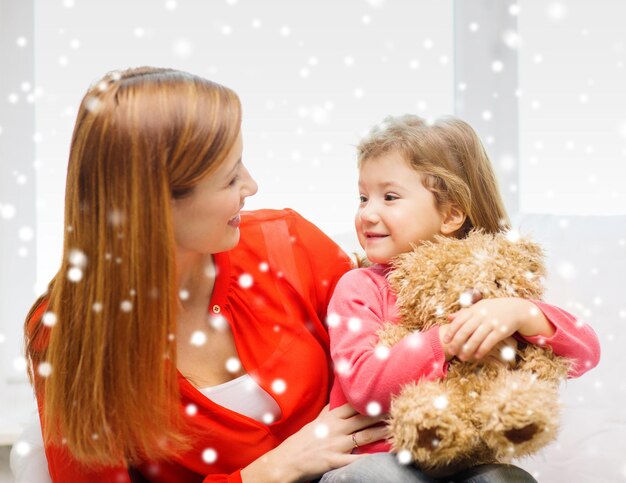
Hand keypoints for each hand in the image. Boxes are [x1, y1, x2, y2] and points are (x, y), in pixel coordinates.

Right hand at [241, 404, 387, 482]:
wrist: (288, 460)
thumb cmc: (302, 441)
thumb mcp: (315, 421)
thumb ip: (328, 410)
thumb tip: (336, 397)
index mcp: (332, 417)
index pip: (355, 404)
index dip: (370, 399)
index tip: (385, 393)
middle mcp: (336, 428)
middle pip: (363, 418)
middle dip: (381, 413)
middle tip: (399, 406)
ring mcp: (336, 444)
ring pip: (364, 435)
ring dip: (382, 431)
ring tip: (397, 426)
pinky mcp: (335, 460)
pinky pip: (356, 458)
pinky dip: (371, 457)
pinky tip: (383, 455)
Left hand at [443, 297, 538, 361]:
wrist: (515, 309)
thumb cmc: (493, 309)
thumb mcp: (478, 307)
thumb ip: (463, 313)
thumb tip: (448, 317)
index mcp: (474, 310)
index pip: (459, 321)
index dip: (451, 331)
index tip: (445, 340)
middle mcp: (482, 316)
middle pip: (466, 330)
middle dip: (457, 342)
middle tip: (451, 351)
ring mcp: (492, 323)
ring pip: (477, 338)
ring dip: (468, 349)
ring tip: (462, 357)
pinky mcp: (501, 331)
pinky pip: (489, 342)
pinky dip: (482, 350)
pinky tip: (476, 356)